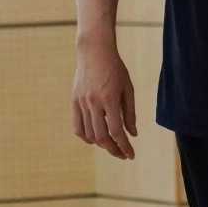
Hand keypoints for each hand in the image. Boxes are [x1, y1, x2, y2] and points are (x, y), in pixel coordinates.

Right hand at [72, 42, 136, 158]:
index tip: (131, 155)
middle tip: (123, 155)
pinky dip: (86, 137)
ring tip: (112, 147)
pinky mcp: (74, 101)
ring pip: (89, 134)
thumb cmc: (115, 68)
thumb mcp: (127, 88)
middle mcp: (93, 102)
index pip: (116, 130)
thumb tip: (133, 134)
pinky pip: (78, 126)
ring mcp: (81, 102)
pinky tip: (95, 140)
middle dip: (114, 149)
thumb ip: (130, 112)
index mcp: (109, 98)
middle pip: (102, 136)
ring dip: (101, 145)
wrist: (94, 51)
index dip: (124, 146)